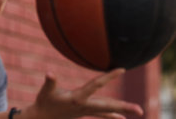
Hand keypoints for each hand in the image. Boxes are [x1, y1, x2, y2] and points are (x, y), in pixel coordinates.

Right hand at [22, 68, 142, 118]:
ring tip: (138, 111)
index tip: (122, 69)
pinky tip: (121, 118)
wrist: (42, 118)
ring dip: (122, 109)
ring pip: (107, 109)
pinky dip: (111, 115)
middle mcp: (85, 106)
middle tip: (140, 110)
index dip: (108, 77)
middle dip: (123, 107)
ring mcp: (86, 110)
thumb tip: (49, 73)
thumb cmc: (44, 103)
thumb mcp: (45, 92)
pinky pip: (101, 114)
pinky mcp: (84, 112)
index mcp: (78, 99)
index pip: (96, 85)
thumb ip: (49, 82)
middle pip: (107, 105)